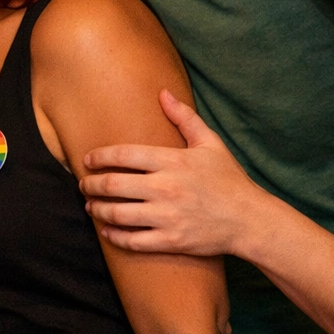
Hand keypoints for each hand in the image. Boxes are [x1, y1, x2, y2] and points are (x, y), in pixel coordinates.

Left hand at [80, 90, 268, 256]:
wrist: (250, 220)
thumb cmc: (229, 180)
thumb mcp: (210, 143)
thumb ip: (184, 117)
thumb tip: (163, 93)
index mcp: (172, 161)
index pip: (123, 155)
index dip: (99, 157)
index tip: (87, 160)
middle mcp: (166, 188)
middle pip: (113, 185)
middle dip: (91, 184)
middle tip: (83, 183)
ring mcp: (167, 216)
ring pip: (118, 214)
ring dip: (98, 210)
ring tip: (91, 206)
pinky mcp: (171, 241)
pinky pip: (133, 241)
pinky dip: (115, 236)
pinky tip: (107, 231)